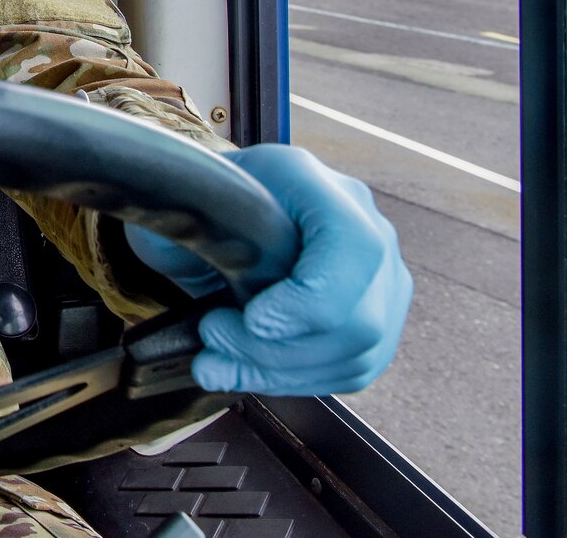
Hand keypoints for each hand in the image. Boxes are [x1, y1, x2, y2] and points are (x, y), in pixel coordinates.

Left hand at [125, 143, 411, 395]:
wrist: (232, 206)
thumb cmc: (211, 200)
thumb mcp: (185, 201)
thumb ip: (184, 230)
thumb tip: (185, 267)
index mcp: (320, 186)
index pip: (354, 249)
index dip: (310, 300)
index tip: (251, 320)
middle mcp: (369, 228)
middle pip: (357, 319)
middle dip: (275, 350)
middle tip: (212, 338)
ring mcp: (382, 276)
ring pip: (355, 354)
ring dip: (278, 374)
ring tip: (216, 364)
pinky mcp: (378, 319)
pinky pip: (351, 370)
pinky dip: (293, 381)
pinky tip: (245, 371)